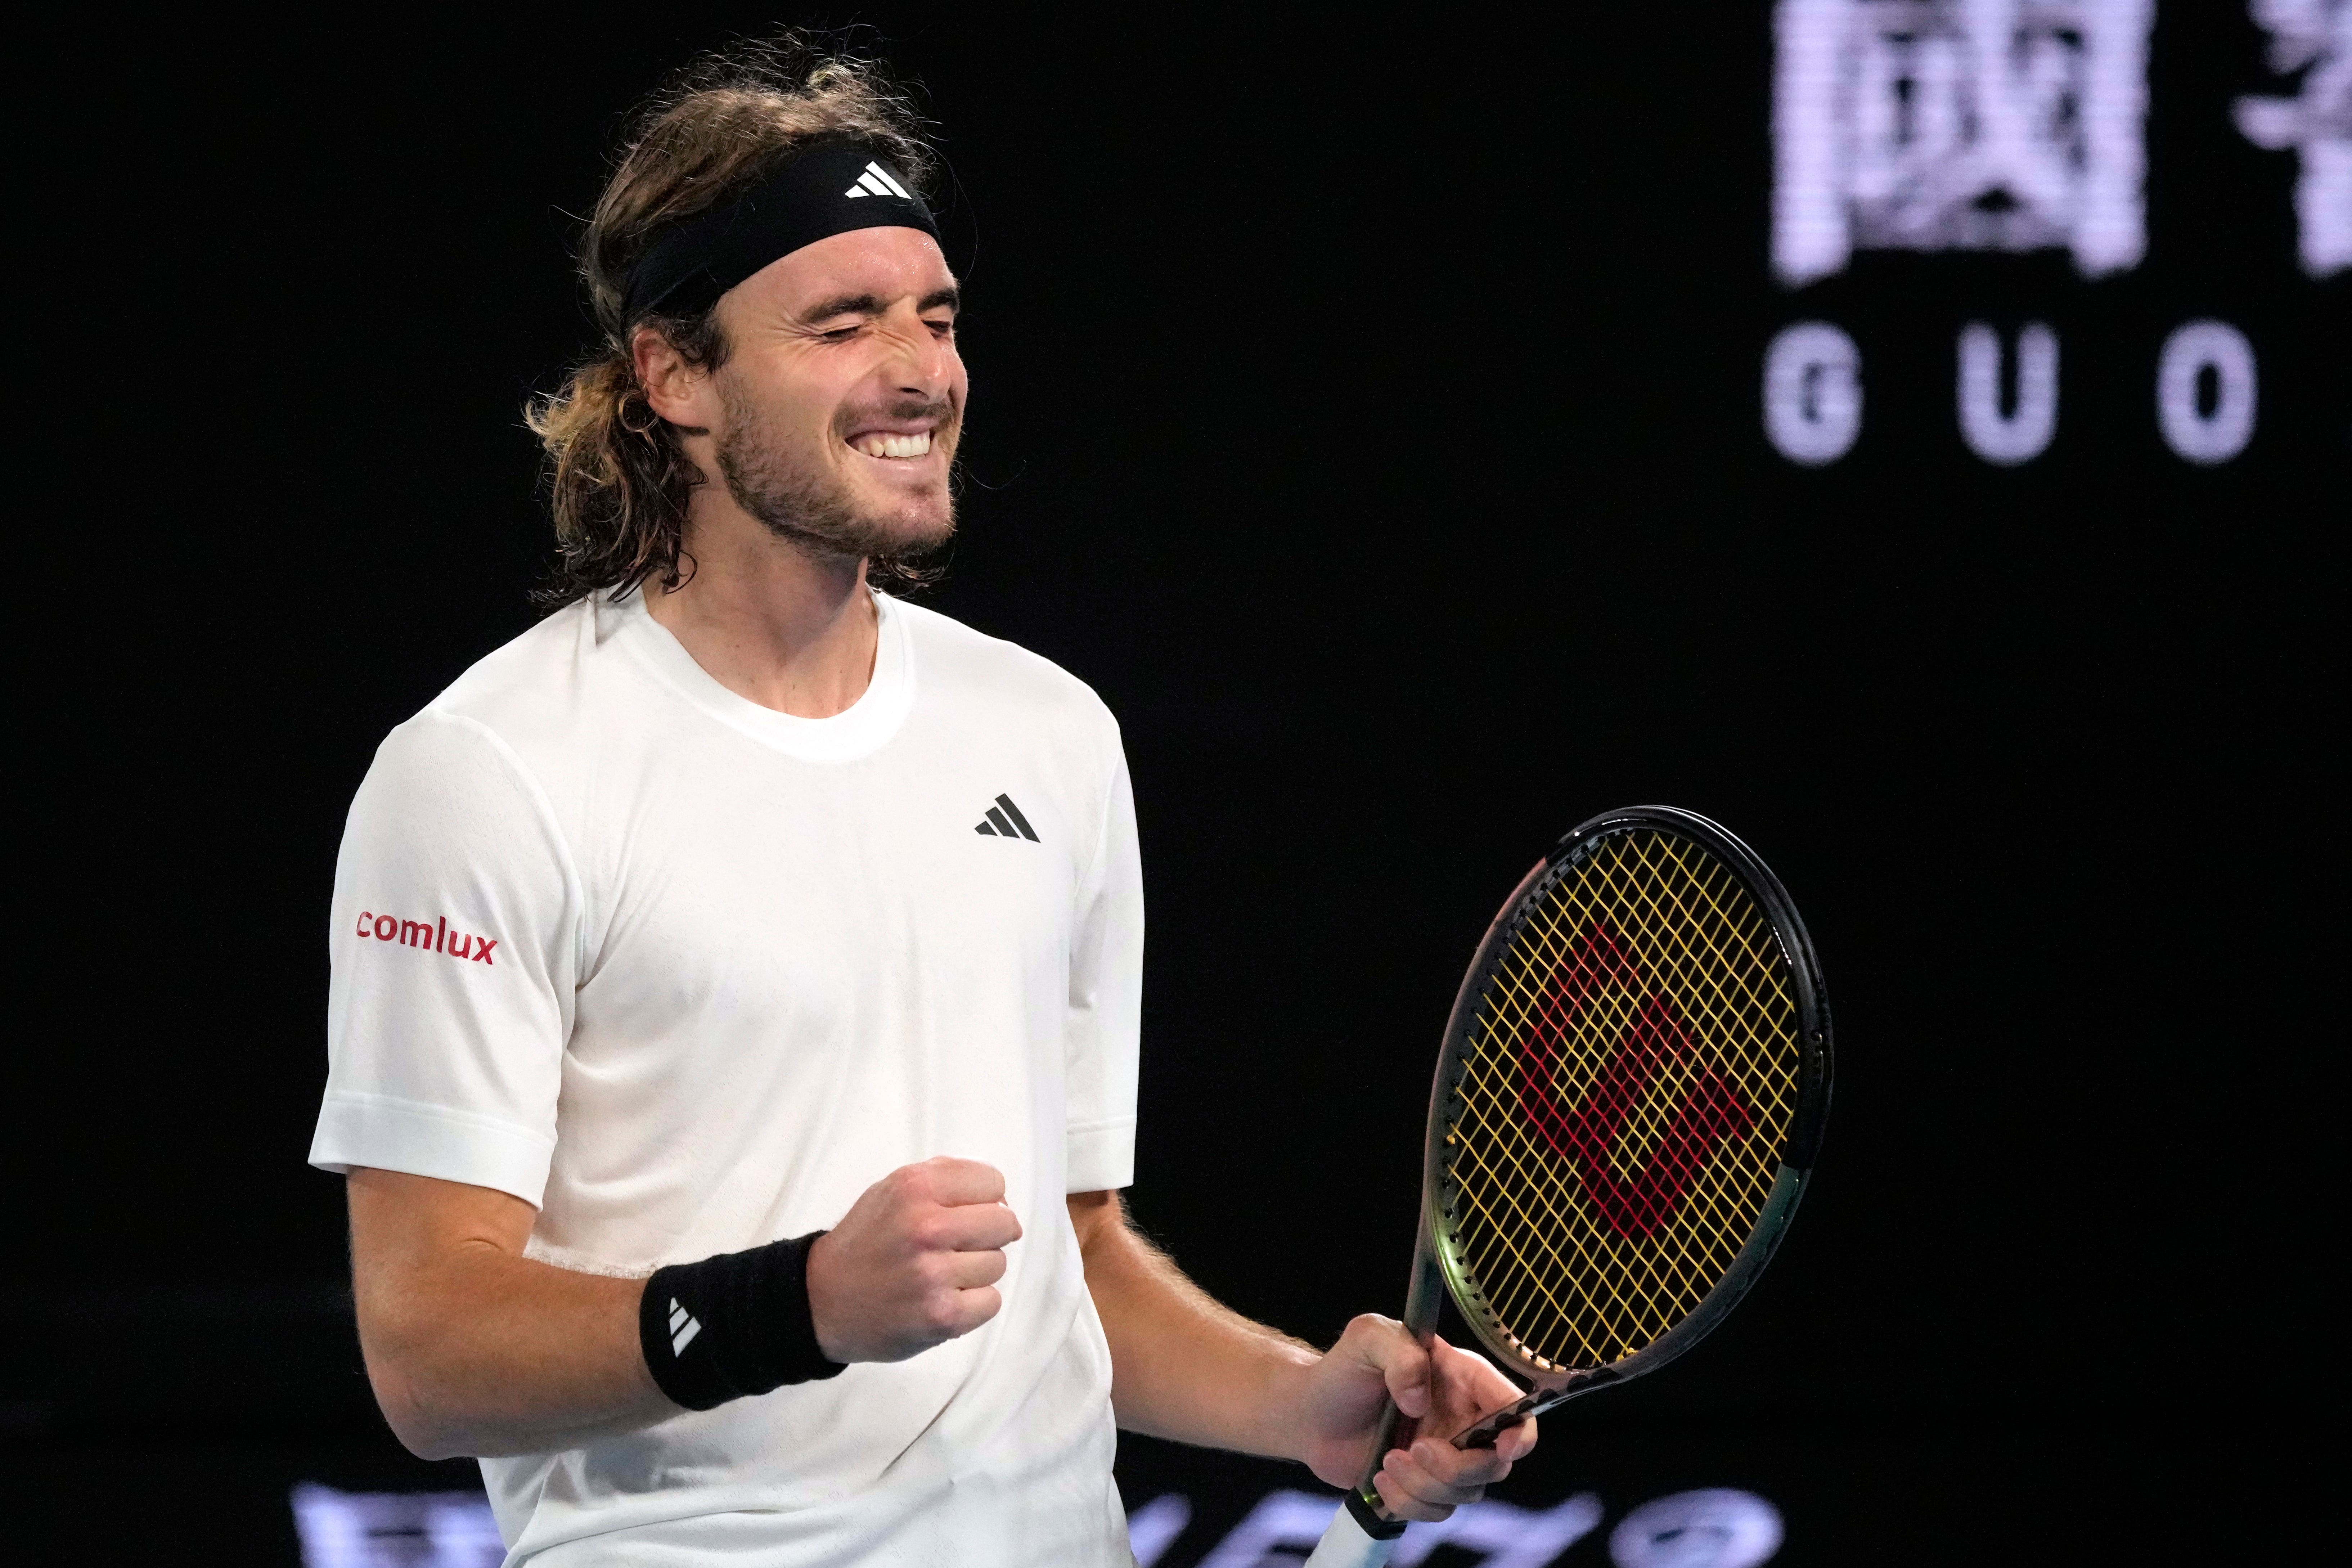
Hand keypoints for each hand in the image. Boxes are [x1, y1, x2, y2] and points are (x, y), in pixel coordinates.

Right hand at [804, 1157, 1021, 1362]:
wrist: (822, 1300)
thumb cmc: (865, 1242)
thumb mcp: (892, 1189)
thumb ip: (944, 1177)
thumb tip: (999, 1196)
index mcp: (916, 1187)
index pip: (993, 1183)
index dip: (984, 1200)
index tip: (965, 1213)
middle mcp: (926, 1227)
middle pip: (1004, 1223)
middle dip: (987, 1235)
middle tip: (957, 1246)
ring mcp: (934, 1274)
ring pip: (998, 1264)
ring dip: (976, 1272)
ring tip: (941, 1275)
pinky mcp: (942, 1316)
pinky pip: (991, 1302)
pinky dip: (973, 1304)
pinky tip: (943, 1299)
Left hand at [1294, 1316, 1537, 1522]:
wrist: (1311, 1412)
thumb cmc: (1344, 1369)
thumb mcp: (1367, 1338)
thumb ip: (1399, 1353)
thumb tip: (1421, 1400)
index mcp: (1462, 1378)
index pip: (1512, 1406)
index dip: (1519, 1431)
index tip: (1502, 1448)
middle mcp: (1463, 1419)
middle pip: (1495, 1461)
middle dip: (1456, 1466)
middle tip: (1414, 1449)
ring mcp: (1447, 1456)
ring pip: (1466, 1491)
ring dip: (1424, 1485)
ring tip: (1387, 1460)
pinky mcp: (1427, 1486)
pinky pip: (1437, 1511)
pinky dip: (1408, 1502)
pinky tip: (1380, 1479)